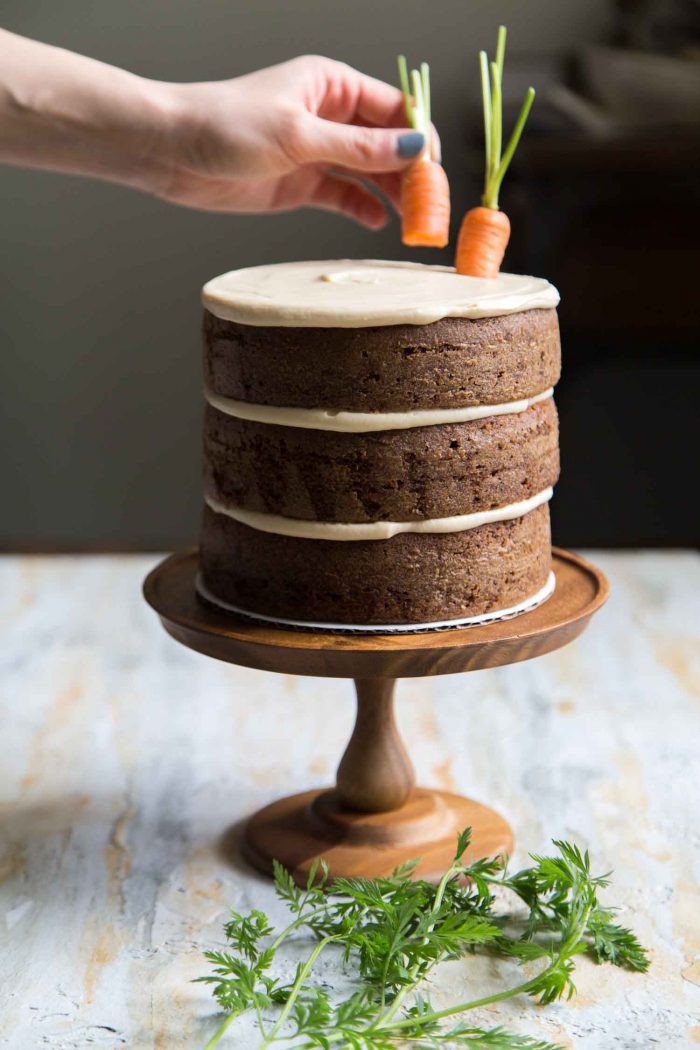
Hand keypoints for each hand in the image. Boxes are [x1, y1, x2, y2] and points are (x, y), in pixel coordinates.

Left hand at [155, 56, 435, 227]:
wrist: (171, 152)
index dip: (420, 139)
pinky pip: (344, 196)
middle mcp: (330, 116)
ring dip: (393, 195)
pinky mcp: (301, 183)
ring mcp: (316, 151)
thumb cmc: (226, 126)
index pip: (395, 110)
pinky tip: (377, 223)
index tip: (435, 173)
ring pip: (370, 172)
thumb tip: (413, 148)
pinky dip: (363, 208)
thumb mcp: (298, 136)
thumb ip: (358, 147)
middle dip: (412, 173)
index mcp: (332, 86)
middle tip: (429, 208)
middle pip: (388, 144)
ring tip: (411, 223)